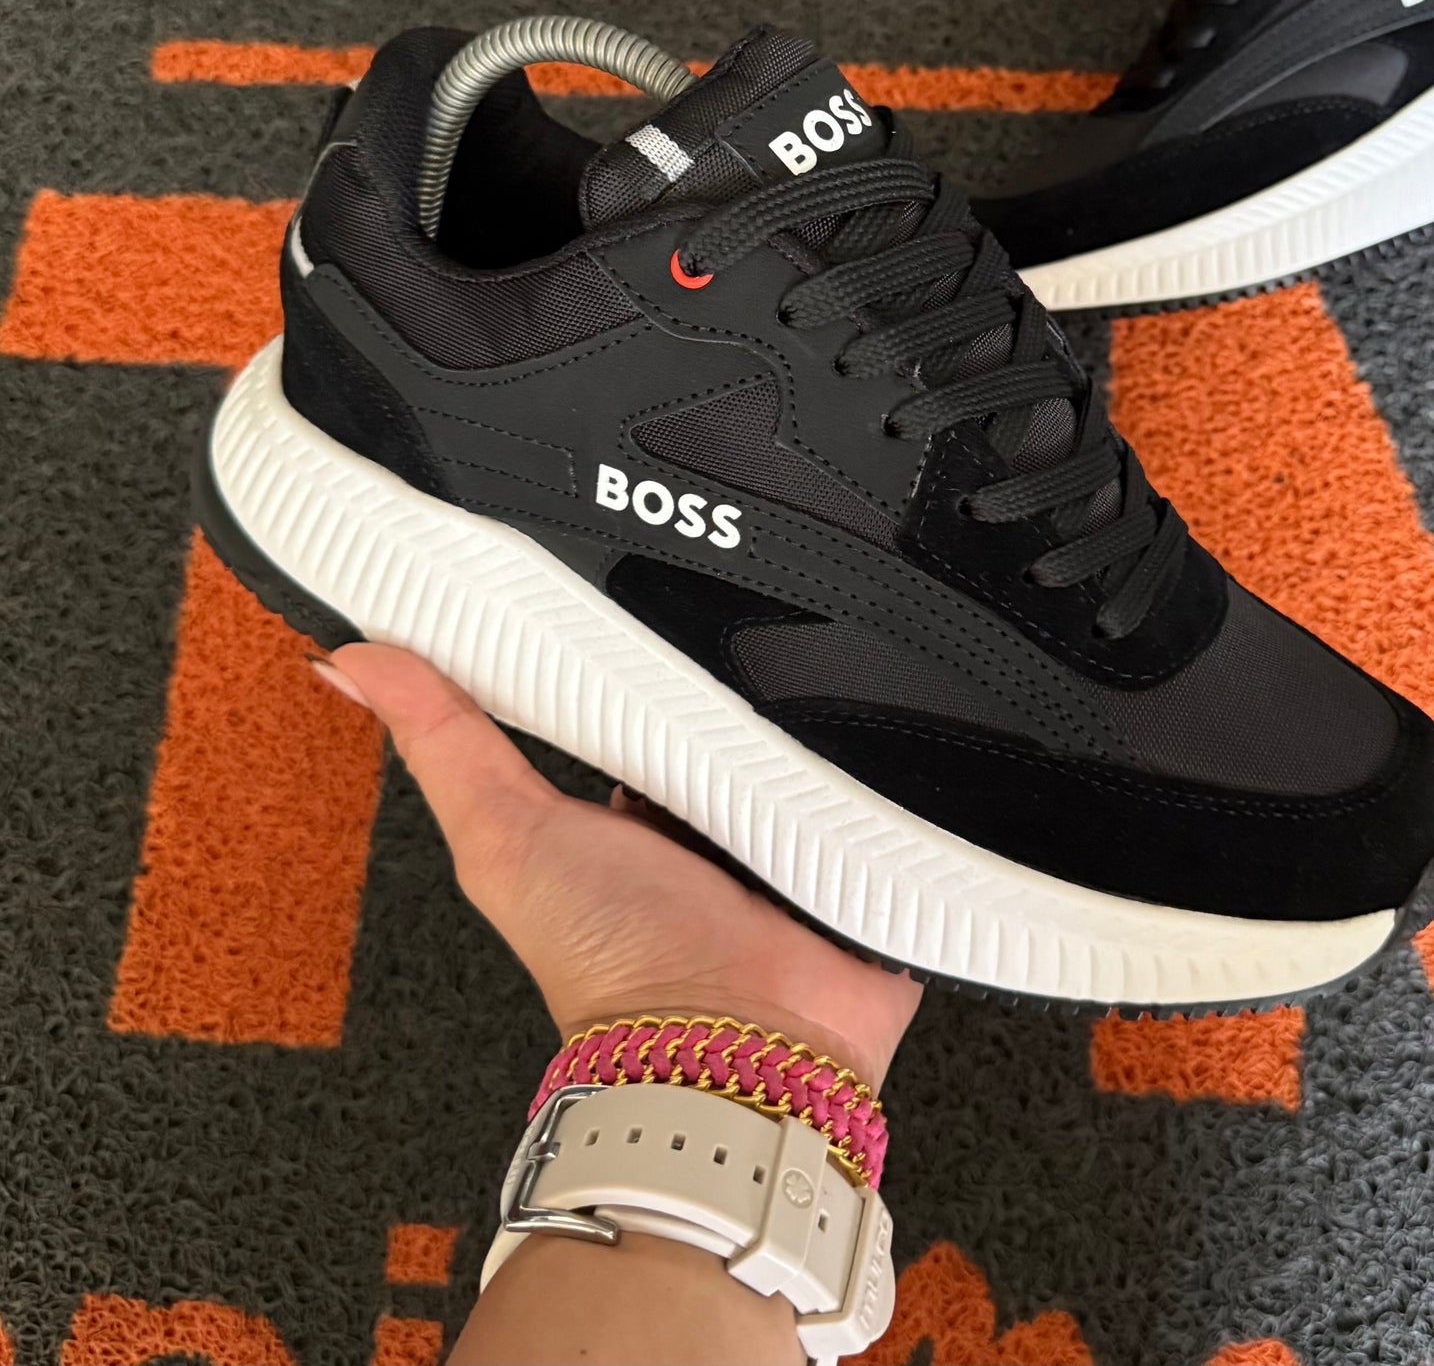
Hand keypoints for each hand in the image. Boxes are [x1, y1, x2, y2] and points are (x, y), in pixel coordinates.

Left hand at [317, 643, 920, 1086]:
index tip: (648, 583)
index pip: (652, 699)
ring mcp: (796, 844)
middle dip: (749, 677)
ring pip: (819, 743)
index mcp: (637, 804)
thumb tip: (350, 661)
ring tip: (818, 701)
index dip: (654, 651)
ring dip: (824, 722)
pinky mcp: (865, 867)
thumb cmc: (614, 964)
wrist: (736, 1044)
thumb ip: (442, 740)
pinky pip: (891, 797)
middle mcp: (717, 820)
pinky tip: (880, 750)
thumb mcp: (506, 830)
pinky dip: (887, 778)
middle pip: (741, 712)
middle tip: (748, 646)